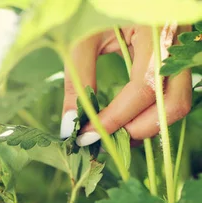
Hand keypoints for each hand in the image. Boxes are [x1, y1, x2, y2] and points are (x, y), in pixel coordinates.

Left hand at [60, 24, 191, 144]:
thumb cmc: (93, 7)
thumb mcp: (81, 40)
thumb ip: (78, 82)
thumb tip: (70, 126)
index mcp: (155, 31)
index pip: (143, 89)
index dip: (116, 120)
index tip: (88, 137)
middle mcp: (176, 42)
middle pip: (172, 103)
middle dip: (137, 129)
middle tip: (103, 139)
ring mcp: (181, 50)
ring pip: (177, 101)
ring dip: (146, 124)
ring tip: (113, 131)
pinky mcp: (176, 57)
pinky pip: (172, 93)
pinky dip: (151, 111)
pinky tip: (125, 116)